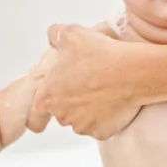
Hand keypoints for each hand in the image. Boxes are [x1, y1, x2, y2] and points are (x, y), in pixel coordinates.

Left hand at [27, 24, 141, 139]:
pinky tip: (113, 102)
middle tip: (86, 86)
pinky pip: (101, 127)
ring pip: (81, 121)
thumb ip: (55, 35)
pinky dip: (106, 118)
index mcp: (49, 96)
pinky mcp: (103, 132)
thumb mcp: (72, 34)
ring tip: (102, 92)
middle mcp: (63, 115)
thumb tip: (53, 37)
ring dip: (88, 111)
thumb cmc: (101, 56)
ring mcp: (84, 126)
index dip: (37, 116)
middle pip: (62, 114)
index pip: (33, 117)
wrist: (132, 72)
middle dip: (71, 103)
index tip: (42, 118)